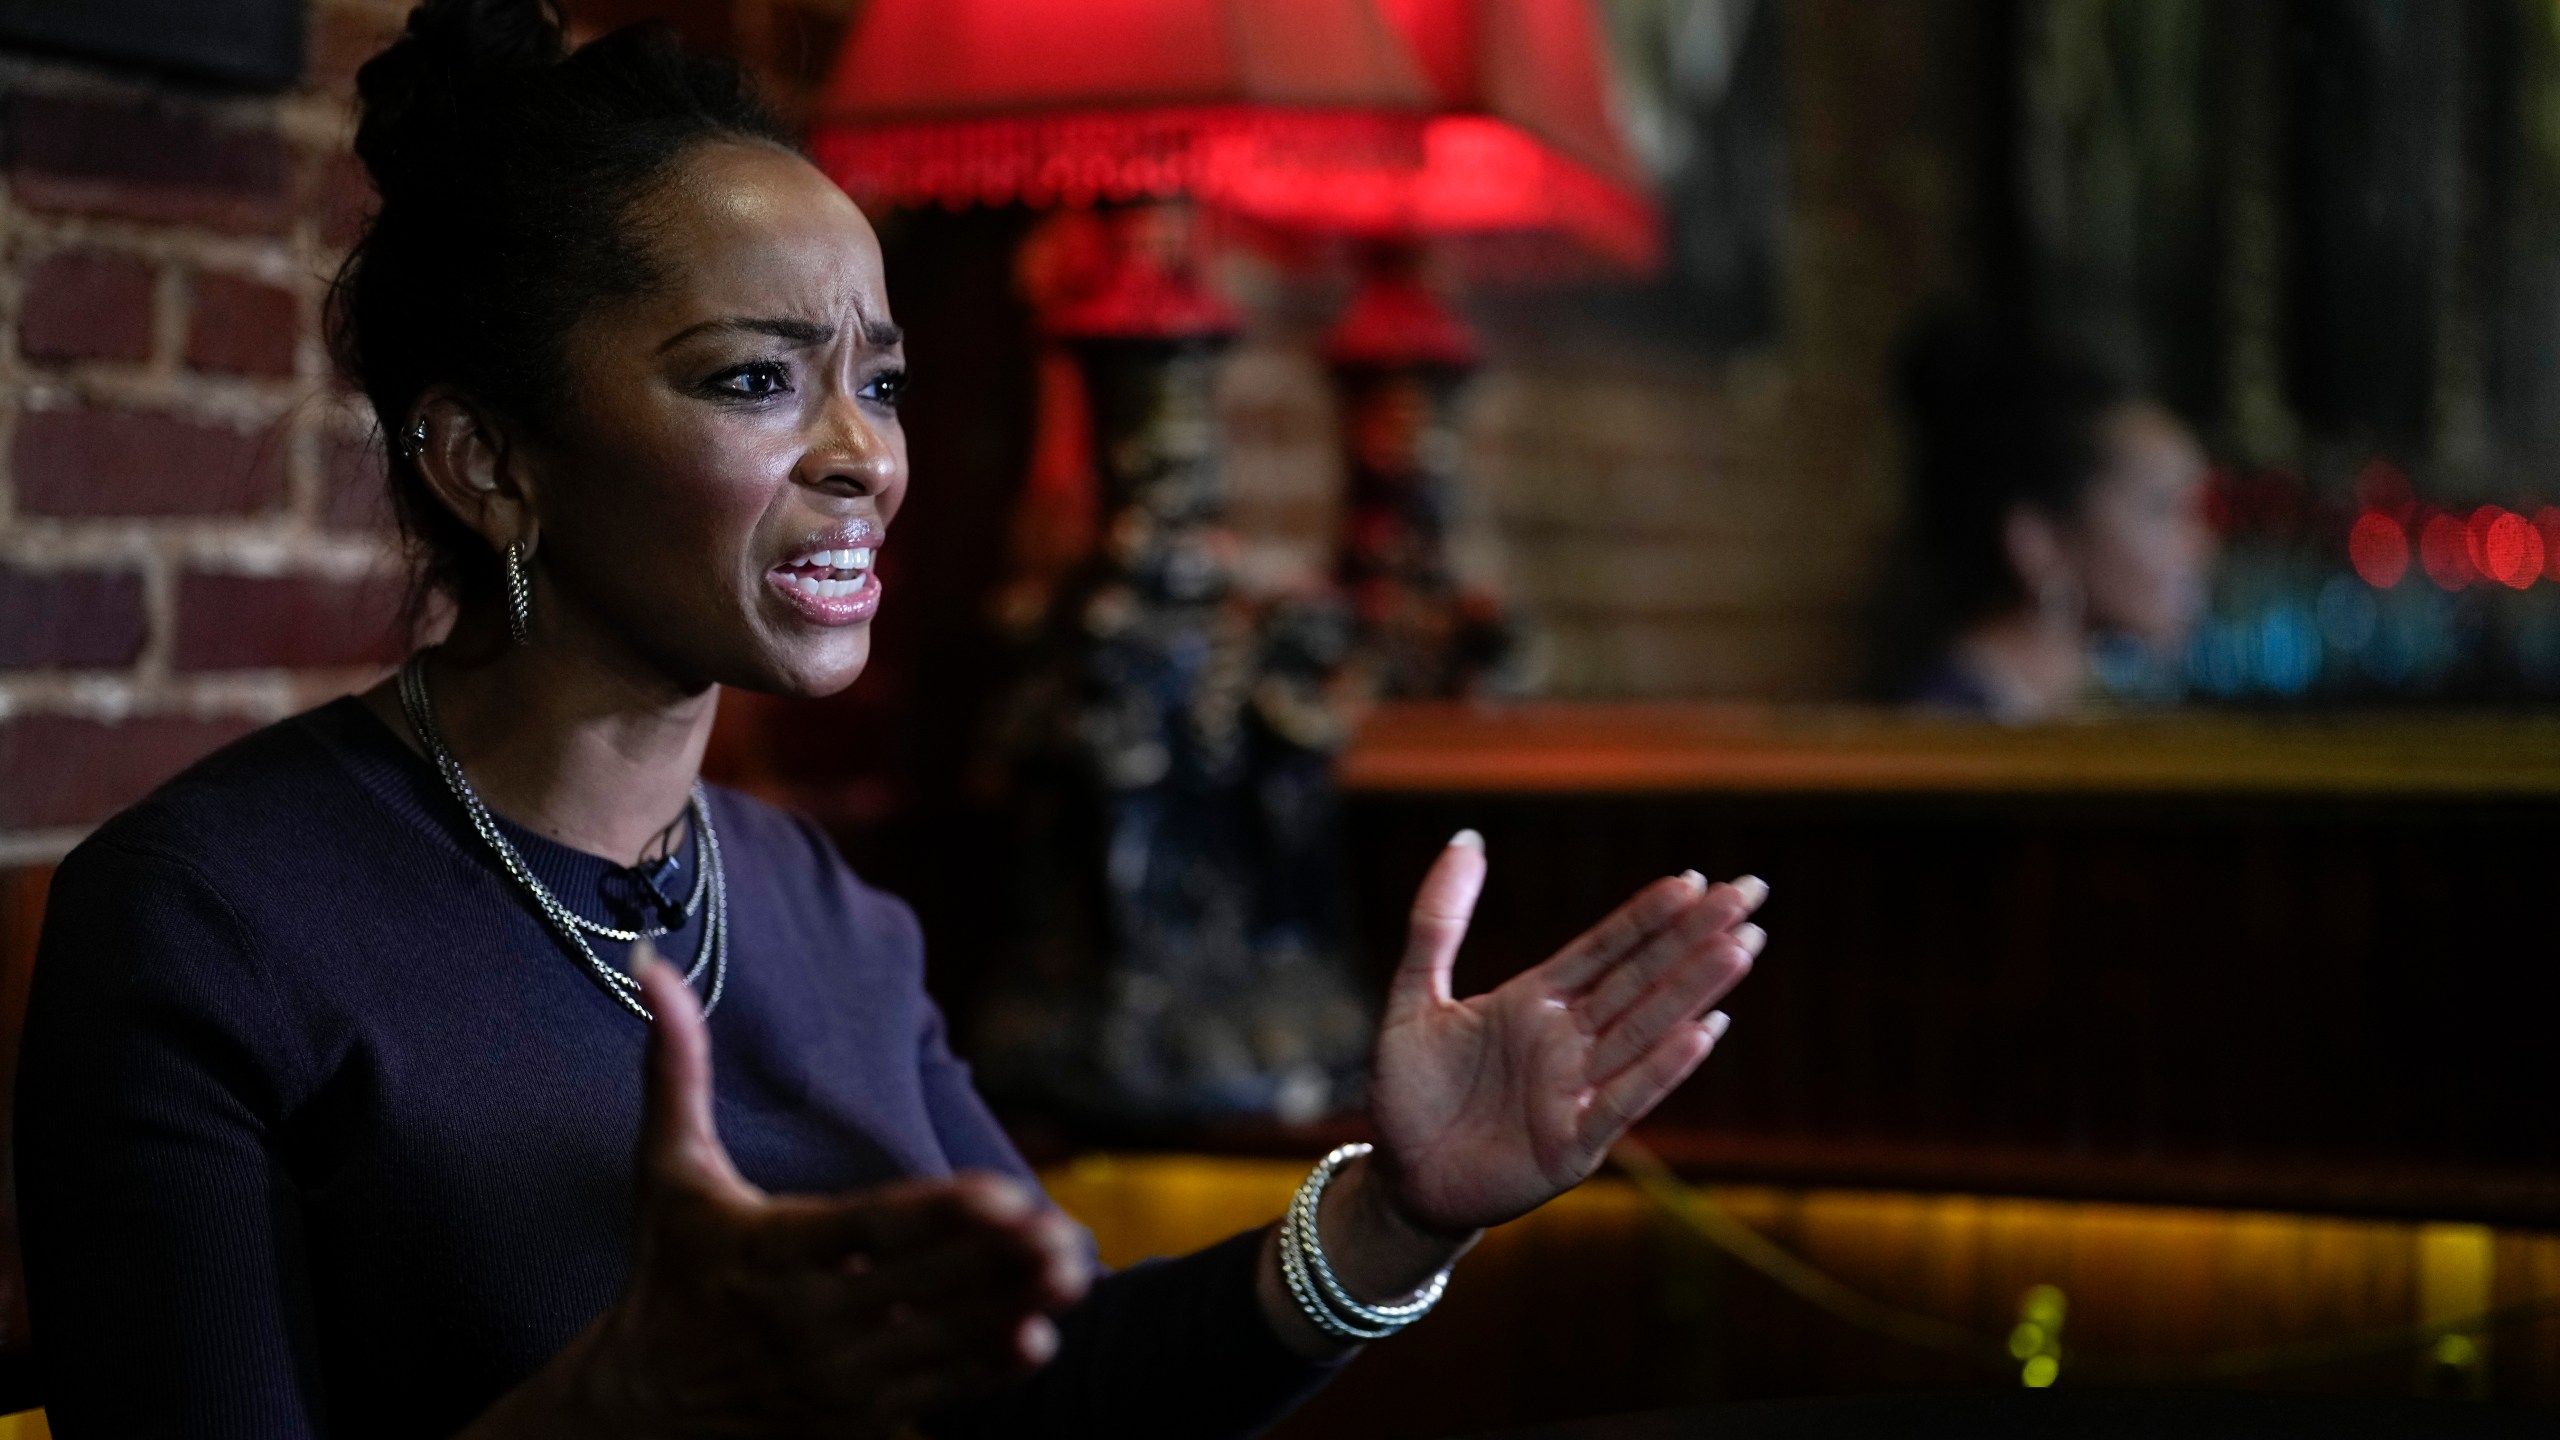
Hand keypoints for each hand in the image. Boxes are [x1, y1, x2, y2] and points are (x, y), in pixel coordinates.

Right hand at [560, 958, 1090, 1437]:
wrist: (638, 1413)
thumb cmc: (667, 1272)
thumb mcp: (667, 1174)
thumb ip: (675, 1072)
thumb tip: (656, 966)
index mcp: (772, 1250)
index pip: (868, 1230)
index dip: (937, 1216)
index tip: (1000, 1193)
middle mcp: (807, 1320)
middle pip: (919, 1288)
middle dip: (996, 1261)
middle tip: (1064, 1232)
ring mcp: (835, 1380)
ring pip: (939, 1342)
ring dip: (1010, 1309)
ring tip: (1076, 1273)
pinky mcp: (855, 1420)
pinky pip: (935, 1394)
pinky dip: (987, 1371)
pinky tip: (1039, 1340)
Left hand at [1367, 833, 1763, 1234]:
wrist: (1399, 1180)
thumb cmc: (1408, 1090)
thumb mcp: (1412, 996)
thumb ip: (1438, 921)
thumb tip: (1467, 837)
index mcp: (1536, 1002)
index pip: (1605, 949)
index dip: (1648, 915)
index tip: (1693, 877)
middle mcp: (1568, 1042)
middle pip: (1642, 979)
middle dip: (1695, 938)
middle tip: (1751, 892)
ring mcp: (1575, 1092)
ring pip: (1646, 1031)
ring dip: (1694, 990)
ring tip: (1741, 947)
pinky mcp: (1571, 1146)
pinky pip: (1623, 1101)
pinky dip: (1662, 1069)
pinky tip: (1704, 1031)